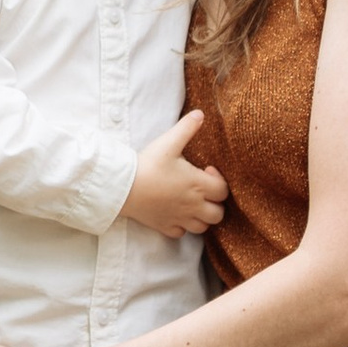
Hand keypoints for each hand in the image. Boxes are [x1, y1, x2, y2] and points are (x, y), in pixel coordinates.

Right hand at [122, 108, 226, 240]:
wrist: (123, 187)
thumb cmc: (148, 164)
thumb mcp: (169, 142)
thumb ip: (187, 128)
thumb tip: (201, 114)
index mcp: (197, 185)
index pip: (223, 191)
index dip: (219, 180)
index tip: (206, 170)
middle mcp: (192, 205)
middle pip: (218, 214)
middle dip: (215, 203)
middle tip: (202, 190)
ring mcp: (179, 218)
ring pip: (202, 227)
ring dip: (201, 216)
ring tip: (192, 203)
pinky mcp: (164, 226)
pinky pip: (181, 233)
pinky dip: (182, 226)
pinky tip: (175, 213)